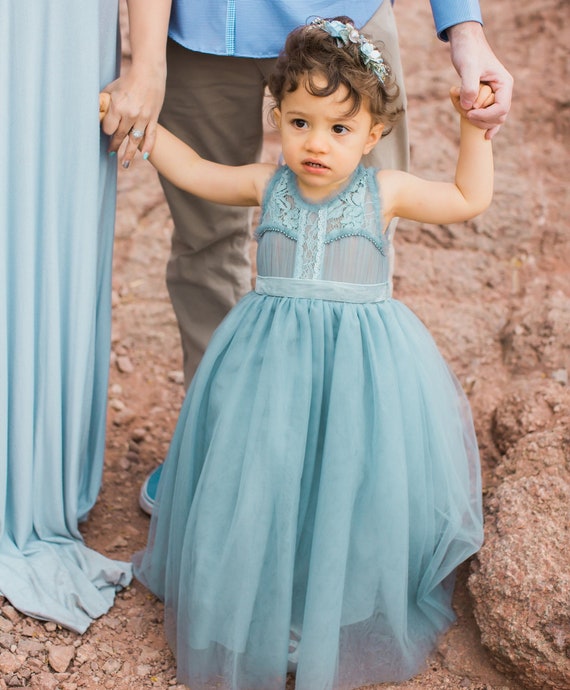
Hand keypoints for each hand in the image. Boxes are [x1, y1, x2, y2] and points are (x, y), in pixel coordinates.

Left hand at [100, 67, 164, 167]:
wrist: (149, 72)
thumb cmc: (128, 79)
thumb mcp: (112, 88)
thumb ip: (104, 102)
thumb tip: (95, 113)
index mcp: (118, 106)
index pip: (109, 128)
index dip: (106, 131)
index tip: (106, 132)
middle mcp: (130, 114)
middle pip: (120, 136)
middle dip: (114, 145)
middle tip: (109, 153)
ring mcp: (143, 118)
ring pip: (134, 141)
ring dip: (128, 154)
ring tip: (124, 164)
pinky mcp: (153, 118)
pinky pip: (150, 136)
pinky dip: (148, 147)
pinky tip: (144, 157)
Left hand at [447, 22, 512, 138]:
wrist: (466, 43)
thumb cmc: (468, 52)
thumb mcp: (468, 67)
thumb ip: (469, 86)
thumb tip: (469, 106)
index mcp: (504, 83)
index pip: (501, 108)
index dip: (486, 115)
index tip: (469, 113)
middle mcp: (503, 91)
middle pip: (499, 117)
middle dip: (482, 120)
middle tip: (465, 114)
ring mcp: (496, 95)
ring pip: (494, 119)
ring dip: (479, 121)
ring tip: (464, 113)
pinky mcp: (487, 98)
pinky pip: (490, 116)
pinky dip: (485, 124)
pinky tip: (484, 135)